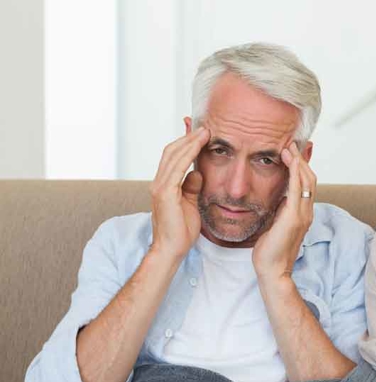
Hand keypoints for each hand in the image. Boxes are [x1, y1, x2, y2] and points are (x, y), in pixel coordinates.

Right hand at [149, 127, 210, 259]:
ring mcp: (159, 187)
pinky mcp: (164, 193)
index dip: (185, 142)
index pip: (173, 157)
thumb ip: (192, 187)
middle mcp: (158, 182)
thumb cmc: (181, 230)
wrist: (172, 249)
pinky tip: (199, 145)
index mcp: (164, 184)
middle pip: (171, 151)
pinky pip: (177, 168)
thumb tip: (198, 172)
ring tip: (205, 131)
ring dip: (189, 141)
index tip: (198, 130)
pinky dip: (188, 154)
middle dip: (187, 136)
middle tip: (204, 126)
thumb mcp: (191, 203)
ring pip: (173, 155)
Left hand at [253, 142, 315, 280]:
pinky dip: (295, 171)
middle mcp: (306, 212)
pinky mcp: (295, 217)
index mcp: (302, 214)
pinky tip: (289, 160)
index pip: (306, 184)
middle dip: (302, 159)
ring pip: (307, 180)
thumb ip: (279, 211)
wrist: (273, 271)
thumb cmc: (270, 252)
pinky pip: (298, 188)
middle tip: (292, 143)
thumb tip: (277, 198)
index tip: (291, 152)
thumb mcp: (275, 225)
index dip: (301, 167)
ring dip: (299, 161)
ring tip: (290, 147)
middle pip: (310, 178)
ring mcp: (303, 214)